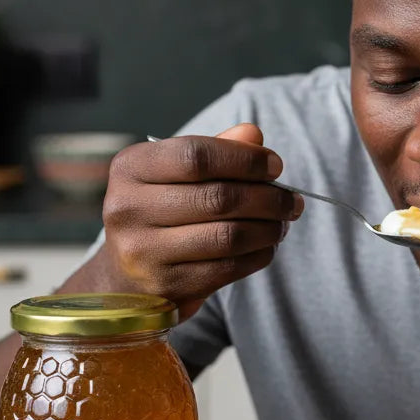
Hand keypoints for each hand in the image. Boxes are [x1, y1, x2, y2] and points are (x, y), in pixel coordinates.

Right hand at [95, 124, 302, 317]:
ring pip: (228, 236)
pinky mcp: (165, 284)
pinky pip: (228, 267)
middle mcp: (128, 208)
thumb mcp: (178, 173)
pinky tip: (268, 245)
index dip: (245, 160)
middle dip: (268, 198)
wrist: (127, 275)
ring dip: (269, 228)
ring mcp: (143, 251)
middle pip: (218, 198)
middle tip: (293, 200)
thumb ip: (216, 150)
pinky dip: (259, 254)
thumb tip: (253, 135)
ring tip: (284, 222)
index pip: (197, 156)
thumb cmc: (162, 211)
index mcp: (131, 167)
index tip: (276, 166)